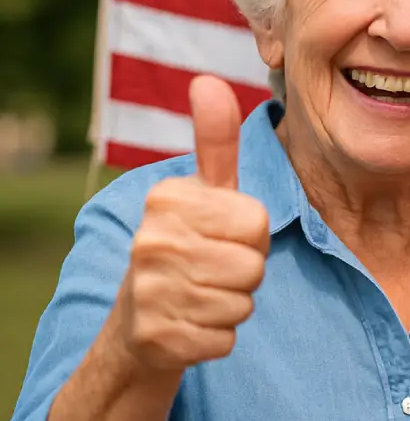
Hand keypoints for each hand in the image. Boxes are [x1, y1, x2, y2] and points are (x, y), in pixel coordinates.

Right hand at [116, 76, 269, 372]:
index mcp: (167, 199)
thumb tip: (207, 80)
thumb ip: (215, 138)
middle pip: (254, 265)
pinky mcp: (157, 338)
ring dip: (233, 304)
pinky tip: (192, 323)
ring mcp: (149, 292)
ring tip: (202, 293)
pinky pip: (227, 340)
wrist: (140, 318)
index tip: (222, 234)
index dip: (252, 234)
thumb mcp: (205, 189)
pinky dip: (219, 337)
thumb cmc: (189, 241)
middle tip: (213, 268)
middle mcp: (150, 241)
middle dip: (246, 271)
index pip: (258, 221)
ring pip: (243, 304)